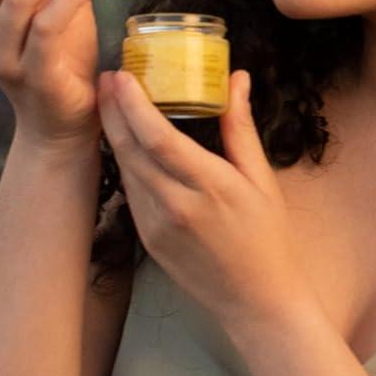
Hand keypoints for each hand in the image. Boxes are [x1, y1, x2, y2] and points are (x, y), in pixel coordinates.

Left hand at [97, 67, 317, 332]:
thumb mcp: (261, 180)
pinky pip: (132, 192)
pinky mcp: (148, 239)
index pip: (157, 136)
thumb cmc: (268, 239)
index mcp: (210, 186)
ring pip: (126, 170)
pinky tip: (125, 142)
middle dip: (113, 109)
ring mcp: (157, 226)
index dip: (133, 103)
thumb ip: (241, 127)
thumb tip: (236, 79)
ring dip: (114, 133)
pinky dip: (126, 163)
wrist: (257, 300)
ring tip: (111, 101)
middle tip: (108, 76)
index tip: (123, 75)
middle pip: (130, 149)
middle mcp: (177, 205)